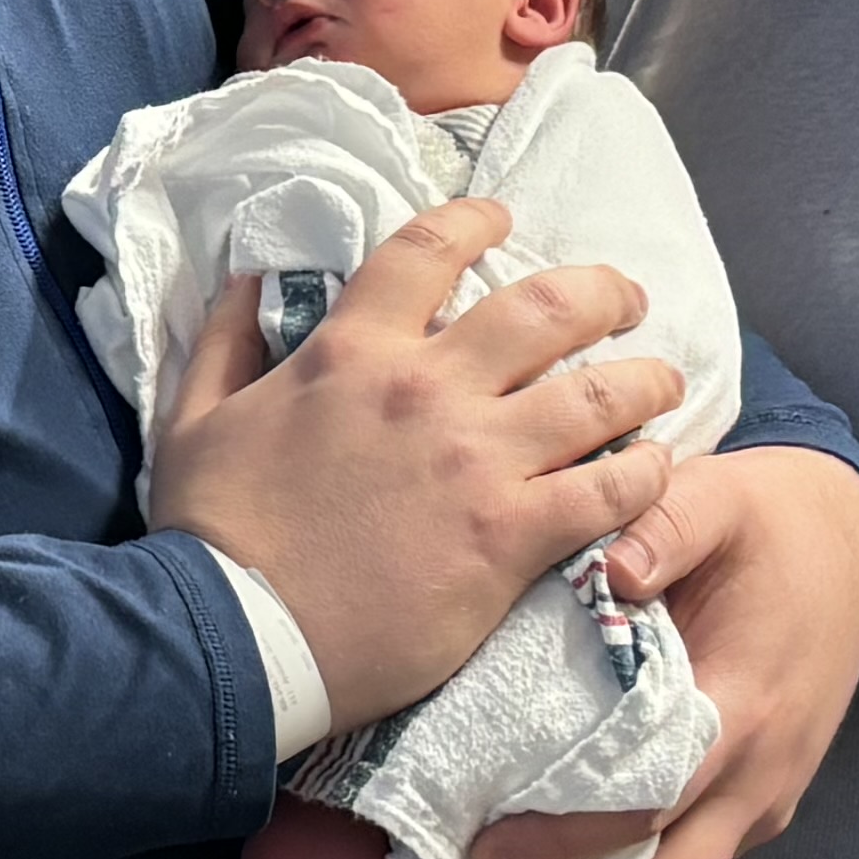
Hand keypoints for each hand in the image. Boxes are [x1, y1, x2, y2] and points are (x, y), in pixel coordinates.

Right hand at [155, 200, 682, 729]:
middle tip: (625, 300)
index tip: (502, 220)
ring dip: (644, 380)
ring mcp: (477, 462)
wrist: (236, 639)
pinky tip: (656, 471)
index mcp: (351, 352)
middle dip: (600, 293)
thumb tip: (245, 276)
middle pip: (546, 309)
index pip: (428, 250)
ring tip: (664, 381)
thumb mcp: (194, 418)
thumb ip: (225, 340)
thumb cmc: (211, 534)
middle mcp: (427, 389)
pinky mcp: (510, 537)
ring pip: (598, 394)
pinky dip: (645, 475)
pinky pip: (609, 490)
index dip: (475, 221)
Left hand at [460, 443, 858, 858]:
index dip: (568, 841)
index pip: (650, 801)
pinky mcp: (751, 803)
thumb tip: (612, 569)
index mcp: (743, 710)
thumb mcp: (719, 496)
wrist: (850, 538)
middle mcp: (757, 778)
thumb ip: (666, 524)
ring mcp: (759, 801)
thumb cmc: (768, 521)